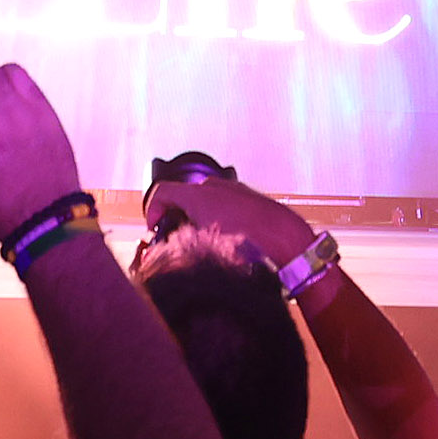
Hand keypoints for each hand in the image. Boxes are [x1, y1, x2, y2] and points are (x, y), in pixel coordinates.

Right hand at [144, 173, 313, 265]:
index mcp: (197, 194)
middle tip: (178, 241)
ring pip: (203, 204)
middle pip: (182, 199)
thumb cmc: (250, 242)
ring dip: (198, 221)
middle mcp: (213, 186)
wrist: (285, 240)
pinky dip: (217, 219)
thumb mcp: (202, 247)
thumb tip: (166, 252)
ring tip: (205, 244)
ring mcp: (231, 190)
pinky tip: (227, 240)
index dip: (151, 212)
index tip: (155, 228)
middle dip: (176, 220)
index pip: (161, 193)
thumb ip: (179, 244)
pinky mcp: (246, 198)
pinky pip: (223, 206)